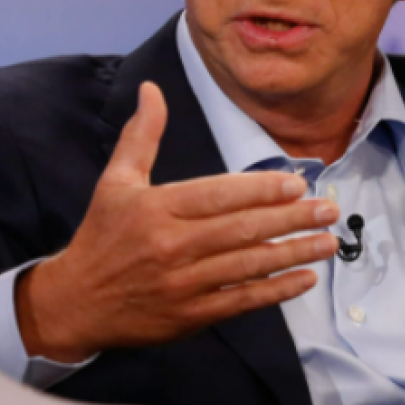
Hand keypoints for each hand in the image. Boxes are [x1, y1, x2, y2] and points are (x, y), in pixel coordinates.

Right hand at [17, 82, 338, 361]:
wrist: (75, 303)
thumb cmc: (103, 236)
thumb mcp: (117, 181)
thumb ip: (142, 134)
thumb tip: (152, 89)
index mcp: (156, 208)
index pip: (218, 195)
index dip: (260, 190)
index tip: (297, 183)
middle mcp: (171, 245)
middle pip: (242, 229)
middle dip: (291, 219)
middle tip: (329, 210)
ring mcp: (183, 283)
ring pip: (248, 265)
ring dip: (294, 253)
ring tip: (328, 242)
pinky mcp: (191, 315)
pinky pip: (241, 300)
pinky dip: (276, 291)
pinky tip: (305, 278)